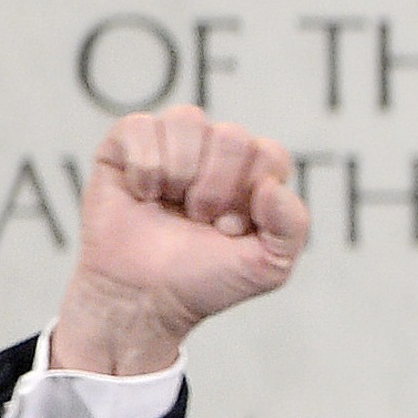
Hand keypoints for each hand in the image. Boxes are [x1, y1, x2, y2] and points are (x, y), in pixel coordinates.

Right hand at [51, 106, 310, 375]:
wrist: (142, 297)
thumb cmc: (204, 279)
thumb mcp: (268, 265)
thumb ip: (292, 226)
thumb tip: (273, 186)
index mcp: (252, 174)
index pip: (269, 154)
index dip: (250, 193)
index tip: (228, 227)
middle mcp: (213, 152)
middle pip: (231, 135)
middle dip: (216, 186)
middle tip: (197, 218)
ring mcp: (171, 145)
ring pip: (188, 119)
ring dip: (180, 171)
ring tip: (169, 203)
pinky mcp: (125, 146)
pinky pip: (140, 125)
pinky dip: (144, 166)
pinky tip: (141, 194)